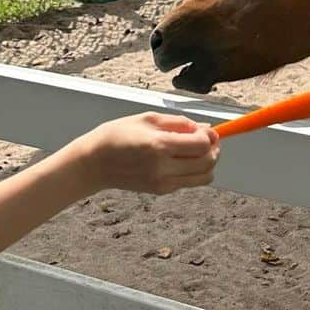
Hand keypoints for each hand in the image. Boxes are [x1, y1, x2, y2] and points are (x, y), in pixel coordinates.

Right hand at [73, 112, 218, 195]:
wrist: (94, 163)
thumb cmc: (117, 135)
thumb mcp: (147, 119)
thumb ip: (179, 123)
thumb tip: (205, 128)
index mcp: (159, 145)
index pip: (201, 145)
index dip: (211, 136)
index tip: (209, 130)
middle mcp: (163, 167)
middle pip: (208, 163)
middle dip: (215, 150)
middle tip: (209, 140)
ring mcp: (163, 183)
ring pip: (204, 177)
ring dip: (208, 163)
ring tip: (198, 151)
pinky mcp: (161, 191)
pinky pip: (190, 182)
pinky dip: (195, 172)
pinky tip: (183, 160)